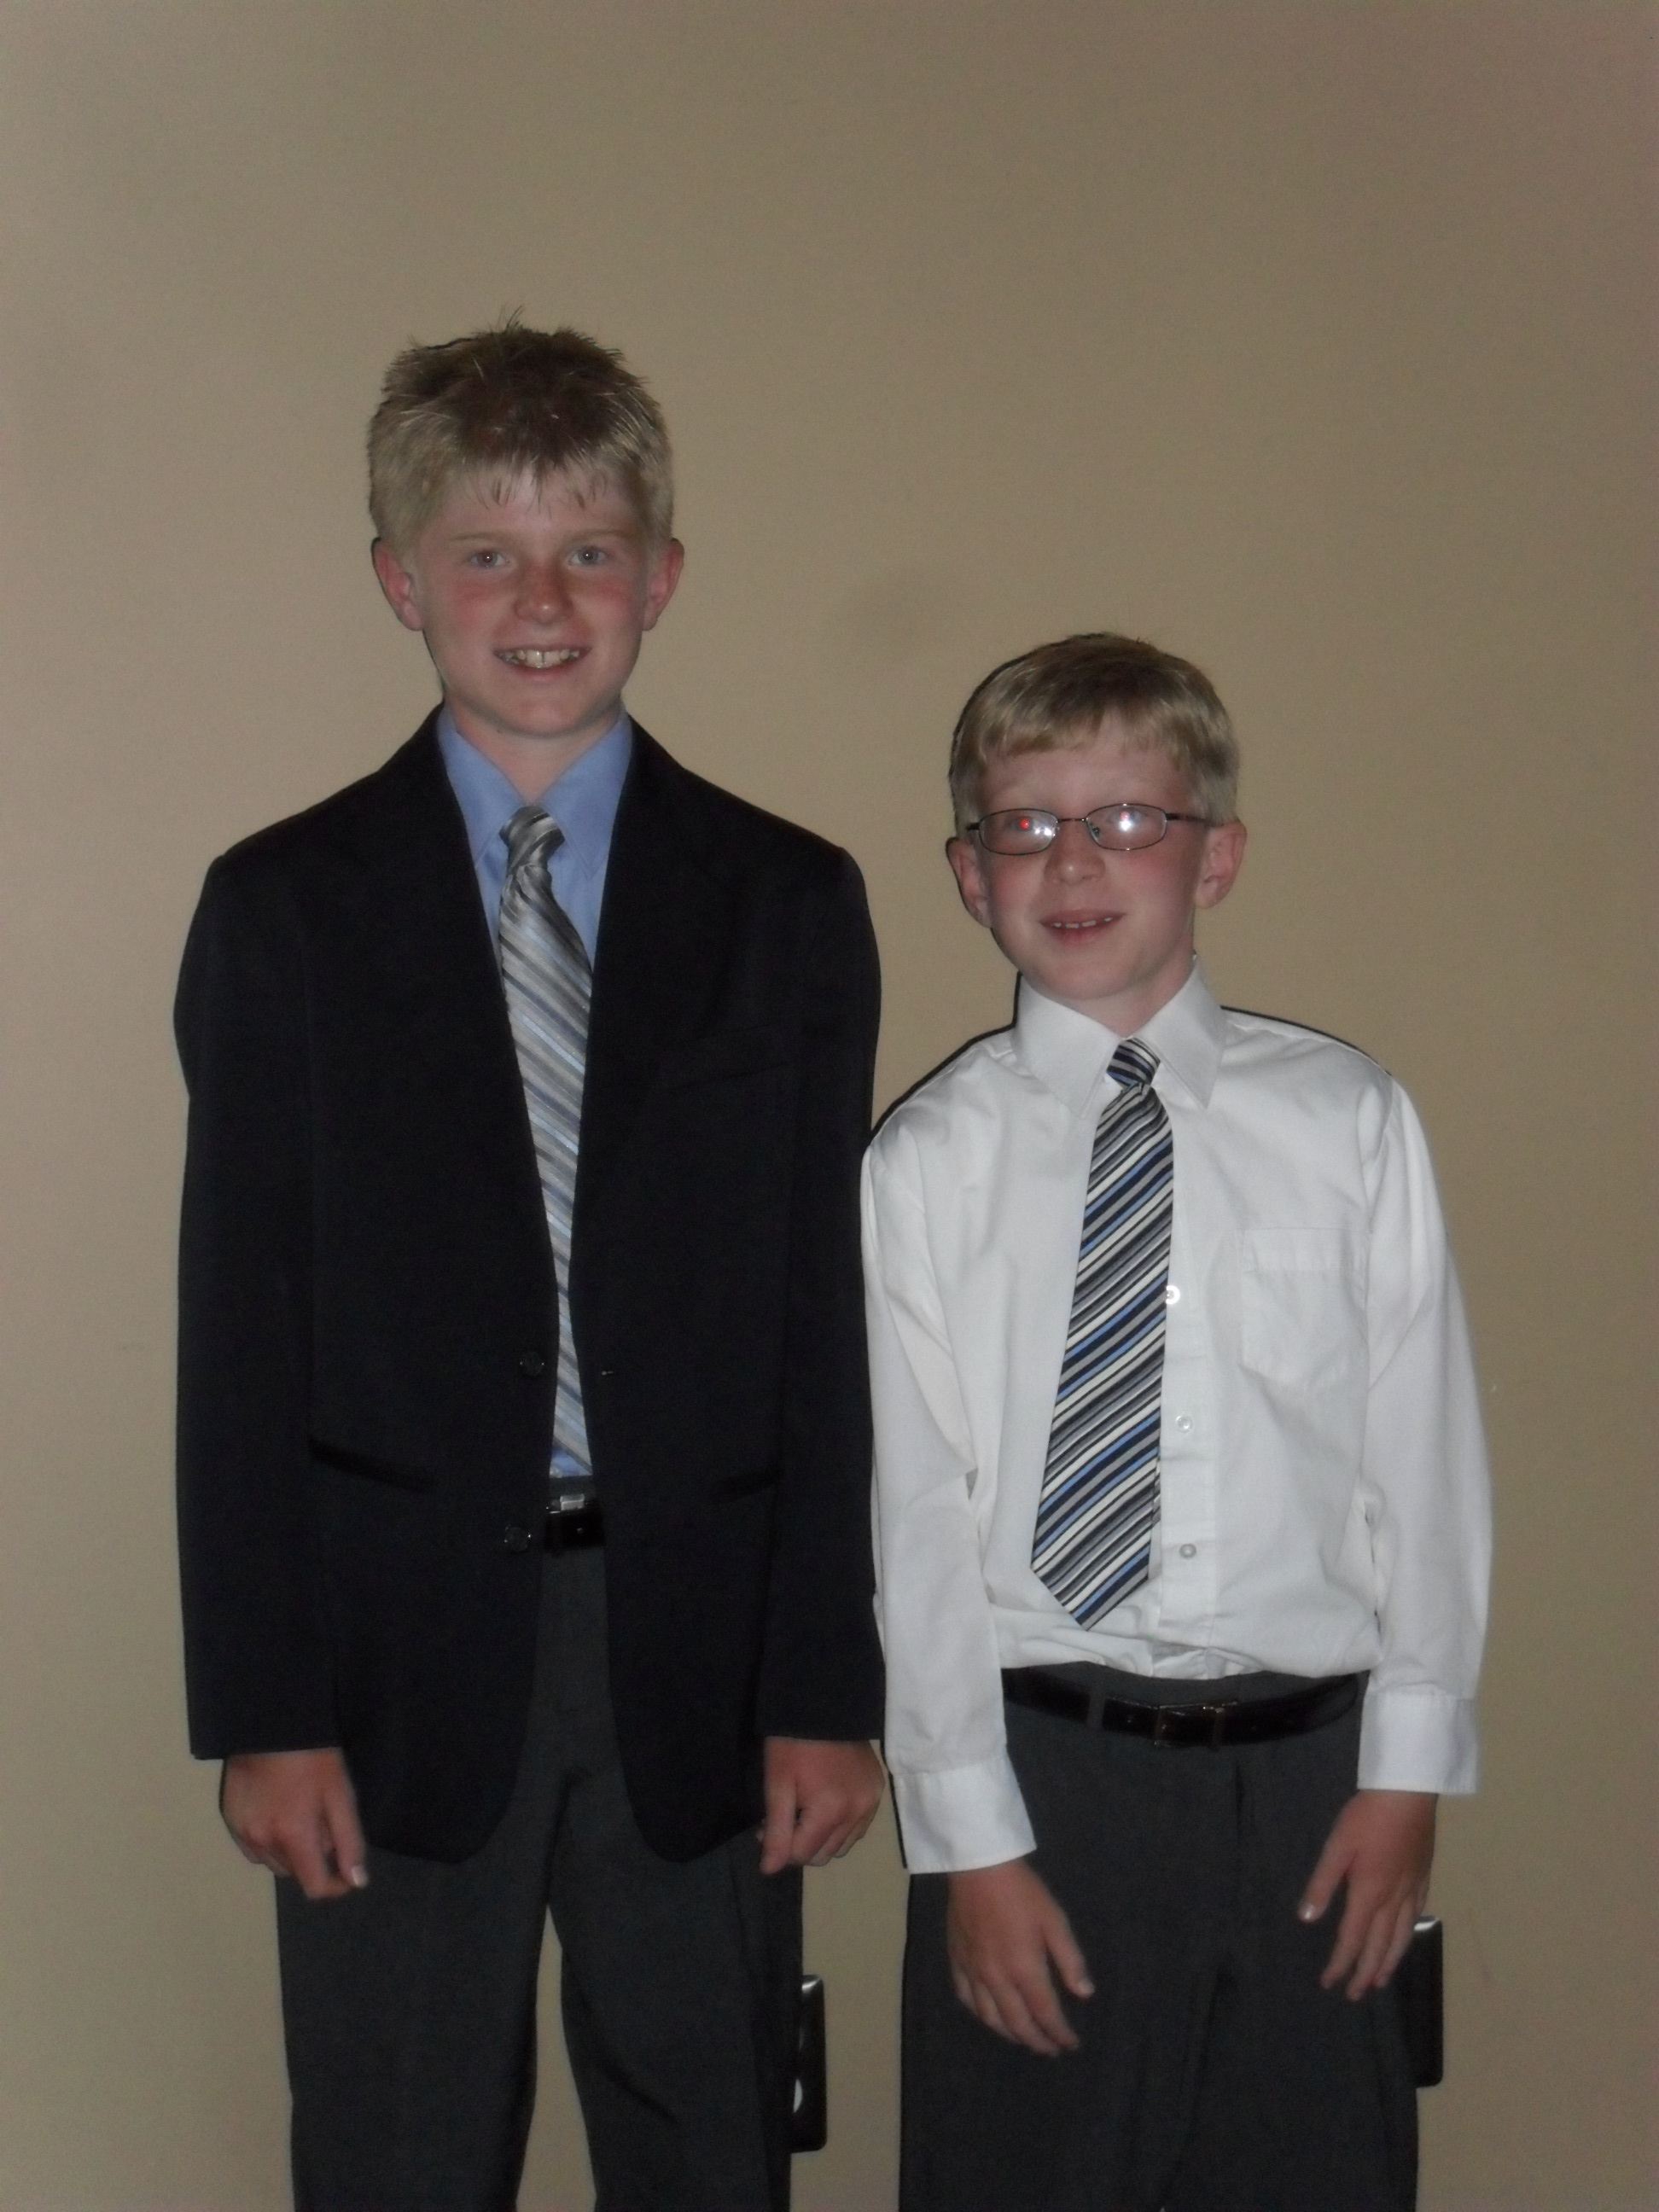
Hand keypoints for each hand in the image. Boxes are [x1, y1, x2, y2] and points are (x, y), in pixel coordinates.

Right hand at [220, 1749, 368, 1901]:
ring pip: (273, 1862)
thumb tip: (357, 1881)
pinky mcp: (229, 1821)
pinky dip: (269, 1841)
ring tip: (300, 1814)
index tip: (346, 1872)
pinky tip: (278, 1812)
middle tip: (323, 1823)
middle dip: (313, 1858)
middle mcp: (263, 1842)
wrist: (270, 1725)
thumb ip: (350, 1841)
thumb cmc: (313, 1757)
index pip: (314, 1887)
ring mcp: (242, 1833)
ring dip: (290, 1851)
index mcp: (294, 1836)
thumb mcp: (341, 1795)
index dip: (335, 1886)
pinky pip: (254, 1848)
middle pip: (295, 1873)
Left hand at [758, 1738, 885, 1873]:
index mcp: (832, 1811)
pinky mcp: (877, 1792)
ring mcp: (871, 1803)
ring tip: (806, 1811)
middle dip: (800, 1844)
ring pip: (842, 1845)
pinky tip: (828, 1805)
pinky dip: (841, 1826)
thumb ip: (776, 1831)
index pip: (802, 1854)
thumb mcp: (777, 1785)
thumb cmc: (793, 1744)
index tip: (766, 1825)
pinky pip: (858, 1828)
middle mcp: (858, 1813)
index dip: (779, 1844)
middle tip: (785, 1817)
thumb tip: (769, 1871)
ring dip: (821, 1838)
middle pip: (823, 1855)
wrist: (824, 1707)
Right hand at [946, 1859, 1092, 2055]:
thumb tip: (1085, 1994)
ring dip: (1009, 2034)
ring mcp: (973, 1971)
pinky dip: (979, 2014)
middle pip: (1017, 2023)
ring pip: (989, 2018)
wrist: (979, 1867)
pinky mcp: (957, 1960)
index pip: (1045, 2013)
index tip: (1072, 2044)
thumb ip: (1070, 1960)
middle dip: (1037, 2041)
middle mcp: (997, 1978)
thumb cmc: (1023, 1892)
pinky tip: (988, 2015)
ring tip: (1023, 2039)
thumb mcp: (1055, 1920)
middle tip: (1050, 2049)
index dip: (1060, 2033)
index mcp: (1024, 1969)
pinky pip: (965, 1998)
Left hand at [1298, 1789, 1435, 1999]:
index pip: (1352, 1939)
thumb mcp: (1337, 1846)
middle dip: (1365, 1973)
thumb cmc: (1367, 1817)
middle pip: (1379, 1946)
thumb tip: (1307, 1919)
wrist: (1408, 1794)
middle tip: (1355, 1994)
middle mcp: (1393, 1899)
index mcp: (1368, 1893)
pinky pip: (1416, 1916)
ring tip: (1381, 1980)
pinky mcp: (1423, 1877)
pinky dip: (1408, 1935)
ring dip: (1389, 1961)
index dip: (1340, 1964)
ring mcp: (1412, 1889)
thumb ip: (1322, 1884)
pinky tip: (1405, 1937)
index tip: (1329, 1983)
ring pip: (1402, 1937)